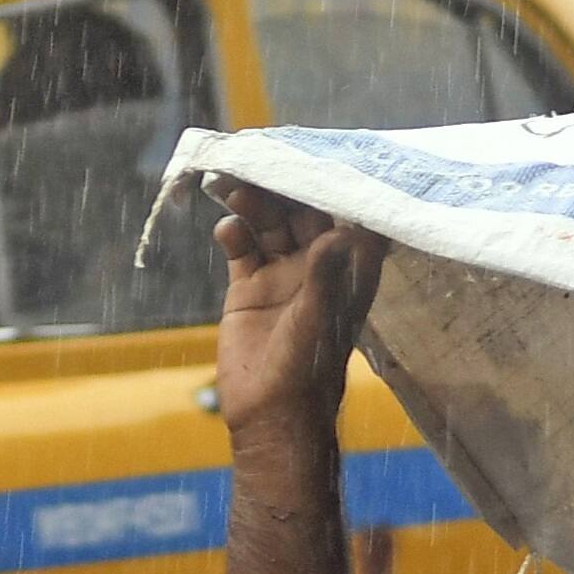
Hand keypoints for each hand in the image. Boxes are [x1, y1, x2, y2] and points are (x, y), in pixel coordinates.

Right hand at [210, 180, 386, 442]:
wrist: (267, 418)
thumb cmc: (305, 375)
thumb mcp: (317, 323)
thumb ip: (325, 278)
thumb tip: (338, 233)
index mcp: (346, 272)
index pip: (346, 217)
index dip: (334, 186)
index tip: (316, 155)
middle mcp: (317, 267)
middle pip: (301, 212)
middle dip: (280, 187)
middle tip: (254, 161)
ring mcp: (282, 275)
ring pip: (269, 224)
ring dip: (252, 202)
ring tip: (229, 184)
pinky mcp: (249, 287)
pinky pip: (242, 247)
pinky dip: (233, 232)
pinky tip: (226, 228)